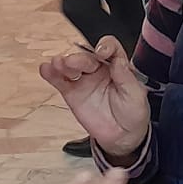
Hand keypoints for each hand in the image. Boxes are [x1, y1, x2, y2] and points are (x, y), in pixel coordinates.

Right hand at [39, 35, 149, 158]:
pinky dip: (51, 74)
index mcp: (116, 65)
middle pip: (86, 57)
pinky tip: (46, 69)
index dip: (105, 46)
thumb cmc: (132, 113)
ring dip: (63, 63)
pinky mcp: (72, 92)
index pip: (110, 48)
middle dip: (79, 58)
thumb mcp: (136, 95)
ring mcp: (84, 80)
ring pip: (71, 66)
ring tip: (57, 64)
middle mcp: (99, 69)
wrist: (122, 136)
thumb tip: (118, 60)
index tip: (101, 52)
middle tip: (72, 62)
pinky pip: (60, 81)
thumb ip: (126, 77)